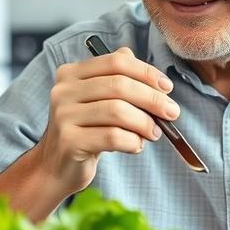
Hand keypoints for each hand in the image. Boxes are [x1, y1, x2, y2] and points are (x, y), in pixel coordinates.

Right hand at [36, 46, 179, 194]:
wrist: (57, 167)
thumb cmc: (86, 131)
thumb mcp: (98, 101)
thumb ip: (119, 81)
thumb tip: (157, 79)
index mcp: (71, 73)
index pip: (116, 62)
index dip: (146, 72)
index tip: (167, 88)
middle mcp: (63, 90)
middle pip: (119, 85)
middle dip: (152, 99)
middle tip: (172, 113)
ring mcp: (63, 115)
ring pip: (117, 111)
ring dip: (144, 123)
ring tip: (154, 133)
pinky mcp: (69, 141)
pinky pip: (112, 137)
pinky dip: (132, 142)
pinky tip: (136, 146)